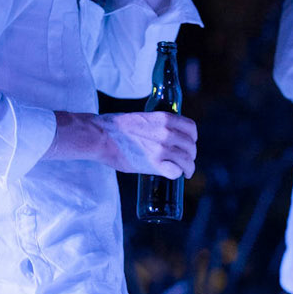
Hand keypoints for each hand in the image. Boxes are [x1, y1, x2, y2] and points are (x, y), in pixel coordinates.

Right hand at [46, 111, 197, 176]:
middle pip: (190, 146)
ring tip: (185, 171)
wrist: (101, 136)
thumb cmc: (116, 127)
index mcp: (165, 119)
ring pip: (187, 161)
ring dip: (188, 168)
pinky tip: (176, 175)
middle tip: (185, 161)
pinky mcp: (155, 163)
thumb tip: (166, 136)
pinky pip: (176, 172)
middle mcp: (167, 133)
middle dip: (190, 155)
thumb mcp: (144, 118)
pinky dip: (177, 174)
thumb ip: (159, 126)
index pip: (191, 128)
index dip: (192, 138)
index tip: (189, 143)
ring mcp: (163, 149)